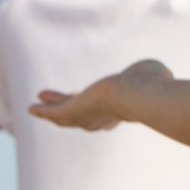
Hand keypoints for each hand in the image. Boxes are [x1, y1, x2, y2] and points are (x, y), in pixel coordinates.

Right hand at [29, 59, 173, 130]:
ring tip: (34, 107)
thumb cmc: (155, 84)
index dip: (101, 116)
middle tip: (56, 110)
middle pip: (83, 119)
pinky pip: (54, 112)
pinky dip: (43, 111)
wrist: (141, 94)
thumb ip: (153, 74)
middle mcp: (105, 117)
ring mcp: (88, 115)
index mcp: (124, 111)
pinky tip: (31, 107)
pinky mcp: (74, 111)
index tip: (97, 114)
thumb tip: (158, 71)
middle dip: (70, 114)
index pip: (108, 116)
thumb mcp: (155, 74)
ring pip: (65, 117)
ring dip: (50, 112)